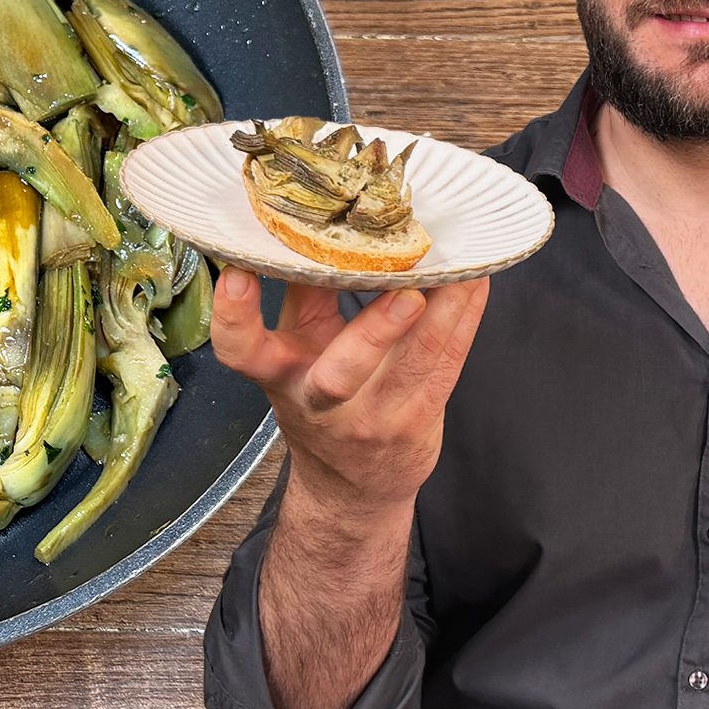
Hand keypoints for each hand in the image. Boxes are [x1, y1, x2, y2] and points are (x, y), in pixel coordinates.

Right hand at [211, 268, 488, 515]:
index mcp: (281, 376)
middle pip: (340, 375)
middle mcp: (322, 402)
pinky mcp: (419, 420)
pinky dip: (464, 320)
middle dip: (374, 333)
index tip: (236, 275)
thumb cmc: (320, 399)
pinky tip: (474, 286)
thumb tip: (313, 223)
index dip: (234, 316)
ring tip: (460, 270)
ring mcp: (375, 417)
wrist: (351, 484)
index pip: (241, 351)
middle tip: (406, 295)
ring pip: (414, 365)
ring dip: (445, 313)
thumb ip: (304, 293)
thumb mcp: (297, 349)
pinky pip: (448, 365)